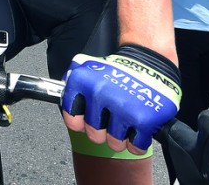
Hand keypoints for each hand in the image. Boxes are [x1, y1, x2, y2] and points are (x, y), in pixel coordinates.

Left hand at [61, 44, 181, 153]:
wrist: (151, 63)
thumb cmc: (119, 71)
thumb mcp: (89, 67)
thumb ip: (72, 83)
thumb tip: (56, 93)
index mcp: (83, 81)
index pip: (71, 117)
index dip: (79, 121)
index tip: (85, 119)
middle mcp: (100, 94)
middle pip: (94, 134)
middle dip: (102, 130)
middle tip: (111, 118)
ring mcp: (122, 108)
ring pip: (114, 143)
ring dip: (121, 136)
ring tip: (126, 120)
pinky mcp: (143, 120)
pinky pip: (135, 146)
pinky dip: (138, 142)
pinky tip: (139, 128)